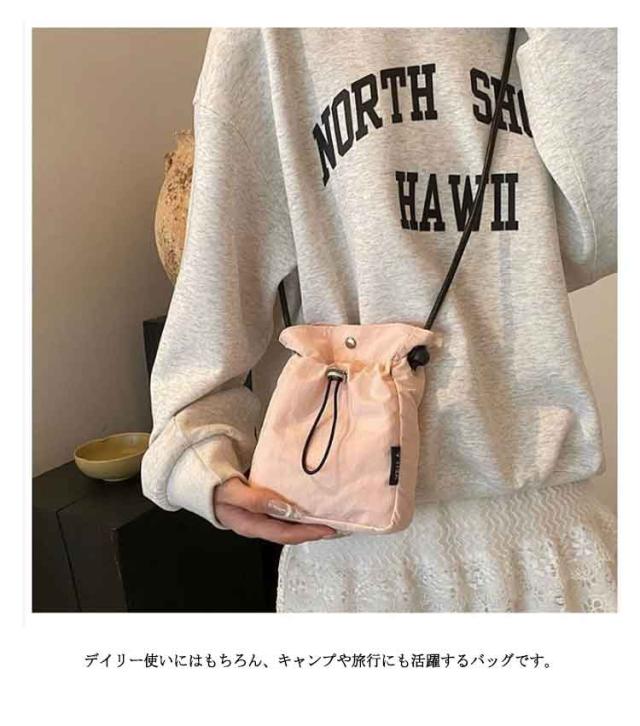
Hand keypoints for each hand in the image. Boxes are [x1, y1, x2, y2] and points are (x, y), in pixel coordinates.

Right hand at [214, 476, 336, 543]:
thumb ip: (255, 500)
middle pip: (291, 532)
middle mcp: (259, 524)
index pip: (285, 534)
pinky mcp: (263, 507)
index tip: (329, 528)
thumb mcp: (230, 493)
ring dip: (308, 520)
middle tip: (337, 525)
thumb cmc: (214, 488)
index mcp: (251, 525)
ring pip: (289, 523)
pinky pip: (284, 511)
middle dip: (314, 530)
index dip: (308, 532)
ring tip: (328, 514)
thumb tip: (283, 507)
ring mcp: (261, 517)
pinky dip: (299, 508)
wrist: (201, 483)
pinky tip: (310, 501)